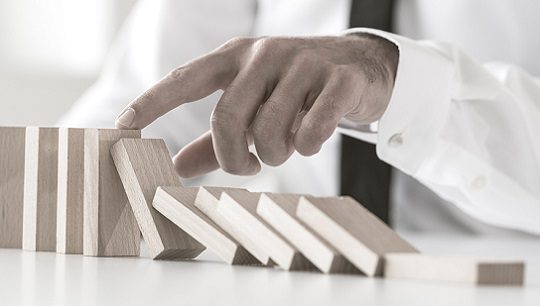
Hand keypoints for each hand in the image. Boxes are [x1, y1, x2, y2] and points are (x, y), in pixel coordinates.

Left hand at [115, 34, 397, 177]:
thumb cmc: (295, 90)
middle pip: (227, 119)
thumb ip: (217, 137)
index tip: (122, 127)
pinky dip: (307, 147)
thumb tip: (178, 166)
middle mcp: (264, 54)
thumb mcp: (254, 104)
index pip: (186, 79)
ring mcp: (302, 63)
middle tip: (248, 166)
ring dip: (274, 155)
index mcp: (236, 57)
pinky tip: (311, 140)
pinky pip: (311, 130)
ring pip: (269, 131)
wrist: (360, 65)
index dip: (152, 103)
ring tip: (284, 149)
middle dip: (234, 157)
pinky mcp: (337, 80)